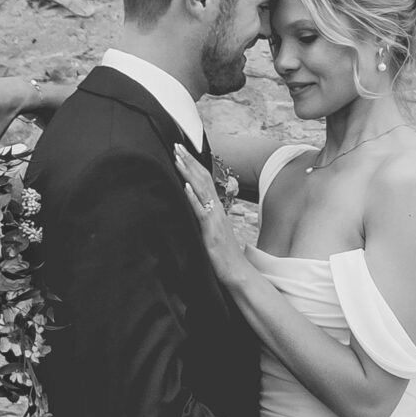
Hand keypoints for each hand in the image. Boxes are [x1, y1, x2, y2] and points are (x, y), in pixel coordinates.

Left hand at [173, 148, 249, 289]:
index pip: (204, 180)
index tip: (182, 150)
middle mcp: (217, 209)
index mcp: (216, 208)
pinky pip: (201, 212)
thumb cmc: (223, 254)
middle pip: (203, 179)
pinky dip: (193, 198)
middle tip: (177, 144)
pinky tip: (186, 187)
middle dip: (189, 161)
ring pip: (201, 190)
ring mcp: (214, 219)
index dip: (193, 164)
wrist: (237, 272)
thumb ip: (204, 217)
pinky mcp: (210, 232)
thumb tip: (192, 206)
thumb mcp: (212, 231)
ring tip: (178, 158)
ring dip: (189, 172)